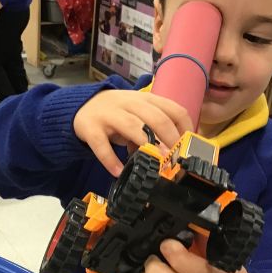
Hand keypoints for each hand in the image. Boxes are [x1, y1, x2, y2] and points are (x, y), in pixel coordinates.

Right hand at [73, 90, 192, 176]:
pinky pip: (101, 145)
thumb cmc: (118, 114)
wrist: (82, 106)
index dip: (185, 129)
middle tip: (176, 158)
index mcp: (146, 100)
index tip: (189, 147)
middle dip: (170, 138)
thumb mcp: (138, 116)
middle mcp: (130, 103)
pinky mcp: (91, 128)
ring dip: (147, 145)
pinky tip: (118, 172)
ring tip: (156, 163)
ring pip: (132, 127)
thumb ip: (154, 130)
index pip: (174, 109)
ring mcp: (109, 114)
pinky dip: (110, 159)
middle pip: (156, 118)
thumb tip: (171, 155)